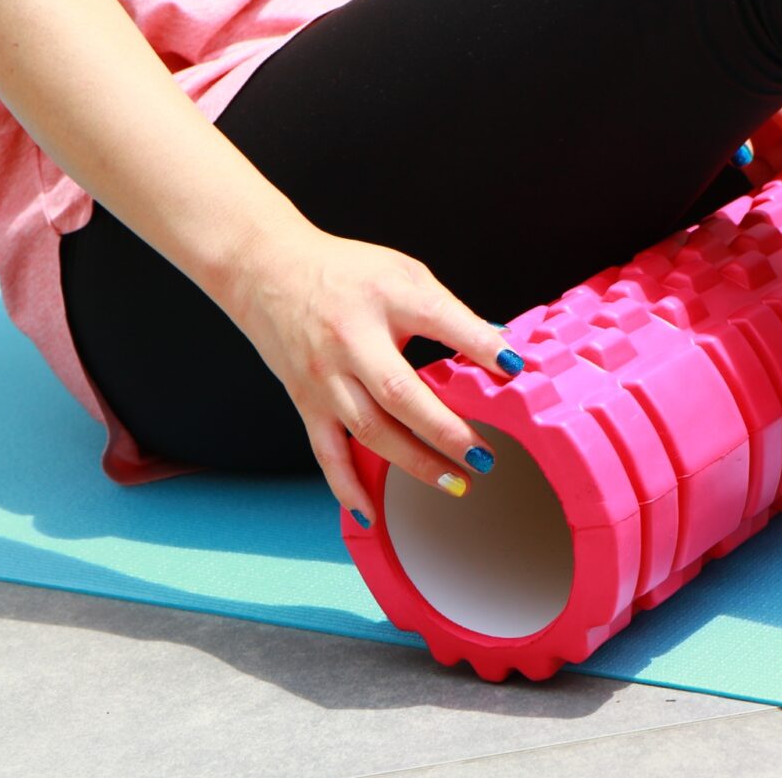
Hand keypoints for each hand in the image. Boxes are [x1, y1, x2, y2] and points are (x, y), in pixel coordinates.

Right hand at [217, 223, 521, 524]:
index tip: (515, 369)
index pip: (441, 321)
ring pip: (369, 430)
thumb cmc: (345, 272)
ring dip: (413, 463)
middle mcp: (351, 340)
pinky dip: (347, 486)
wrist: (267, 269)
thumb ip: (449, 311)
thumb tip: (500, 349)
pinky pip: (326, 452)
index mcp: (385, 297)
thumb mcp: (404, 272)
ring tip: (456, 482)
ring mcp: (325, 376)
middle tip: (485, 456)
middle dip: (446, 430)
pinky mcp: (306, 401)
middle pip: (400, 393)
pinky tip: (372, 513)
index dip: (480, 345)